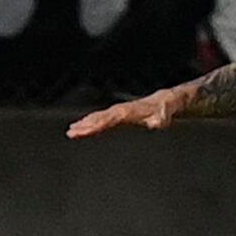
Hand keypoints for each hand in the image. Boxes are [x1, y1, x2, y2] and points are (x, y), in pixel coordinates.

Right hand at [67, 89, 182, 137]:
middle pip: (99, 118)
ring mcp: (117, 112)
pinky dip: (89, 122)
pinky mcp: (117, 114)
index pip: (109, 119)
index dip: (97, 125)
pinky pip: (100, 118)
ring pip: (97, 118)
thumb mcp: (164, 115)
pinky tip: (81, 127)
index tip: (86, 129)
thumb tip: (156, 123)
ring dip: (84, 124)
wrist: (164, 102)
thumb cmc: (163, 111)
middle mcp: (119, 110)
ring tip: (71, 131)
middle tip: (71, 133)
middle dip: (85, 125)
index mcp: (127, 112)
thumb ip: (160, 119)